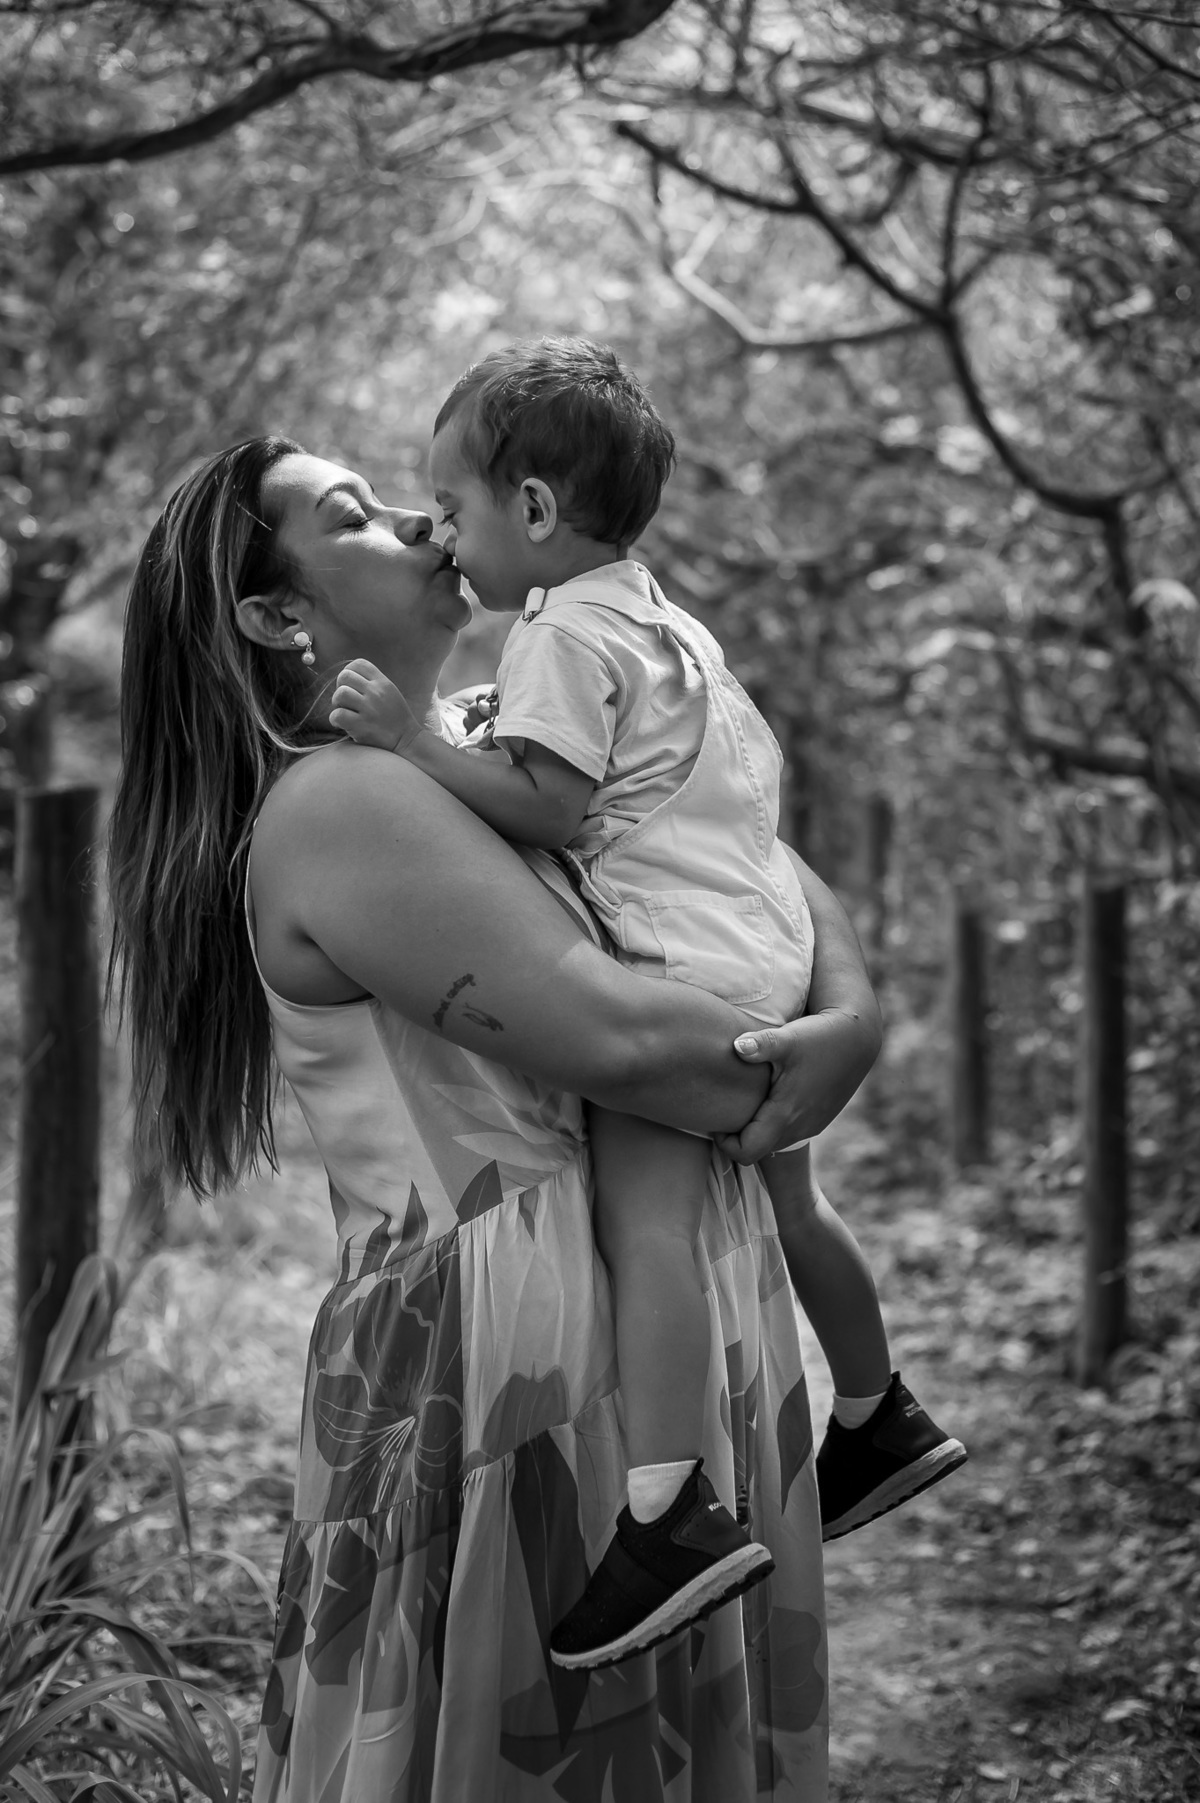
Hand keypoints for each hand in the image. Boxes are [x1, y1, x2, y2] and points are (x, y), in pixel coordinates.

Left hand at [330, 659, 423, 752]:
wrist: (406, 739)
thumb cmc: (395, 717)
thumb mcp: (390, 692)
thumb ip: (373, 682)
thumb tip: (348, 677)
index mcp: (383, 682)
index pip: (359, 664)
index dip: (349, 671)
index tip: (350, 685)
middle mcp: (376, 692)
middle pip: (345, 676)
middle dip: (340, 687)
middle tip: (345, 700)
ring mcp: (369, 709)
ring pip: (340, 693)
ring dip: (337, 703)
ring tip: (343, 711)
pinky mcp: (361, 725)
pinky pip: (338, 714)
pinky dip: (335, 719)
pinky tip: (341, 724)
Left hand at [713, 1006, 880, 1164]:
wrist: (859, 1038)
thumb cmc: (821, 1037)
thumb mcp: (789, 1038)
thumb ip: (761, 1044)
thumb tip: (736, 1046)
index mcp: (786, 1114)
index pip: (746, 1152)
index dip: (726, 1143)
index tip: (716, 1121)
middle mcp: (800, 1127)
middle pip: (758, 1150)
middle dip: (738, 1137)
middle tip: (725, 1110)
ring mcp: (811, 1125)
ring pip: (774, 1142)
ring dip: (756, 1130)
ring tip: (744, 1103)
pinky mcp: (819, 1119)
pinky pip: (788, 1132)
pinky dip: (773, 1124)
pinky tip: (768, 1098)